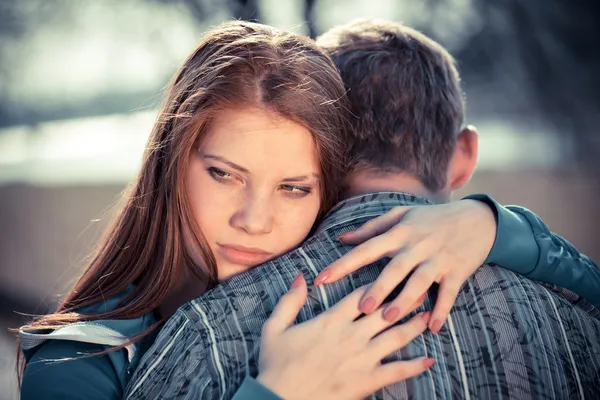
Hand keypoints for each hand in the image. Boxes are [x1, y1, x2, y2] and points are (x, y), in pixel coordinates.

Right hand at [256, 274, 433, 399]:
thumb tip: (301, 277)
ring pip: (396, 336)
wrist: (279, 398)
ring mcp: (362, 358)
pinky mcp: (367, 381)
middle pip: (385, 311)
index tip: (391, 274)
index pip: (361, 295)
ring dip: (414, 326)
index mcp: (331, 320)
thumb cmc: (276, 364)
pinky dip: (415, 365)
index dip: (378, 283)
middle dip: (404, 299)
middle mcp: (351, 335)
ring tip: (429, 316)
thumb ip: (290, 301)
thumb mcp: (275, 327)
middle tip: (422, 288)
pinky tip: (430, 360)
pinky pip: (397, 371)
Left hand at [314, 199, 495, 333]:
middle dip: (378, 288)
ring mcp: (438, 259)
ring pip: (419, 282)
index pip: (366, 249)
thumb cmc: (431, 218)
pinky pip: (448, 293)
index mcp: (399, 233)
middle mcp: (417, 246)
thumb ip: (370, 228)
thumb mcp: (401, 215)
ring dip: (405, 300)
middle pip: (394, 268)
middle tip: (361, 308)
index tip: (321, 279)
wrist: (477, 218)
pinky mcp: (457, 271)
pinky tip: (432, 328)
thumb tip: (342, 238)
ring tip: (389, 318)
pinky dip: (441, 310)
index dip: (343, 264)